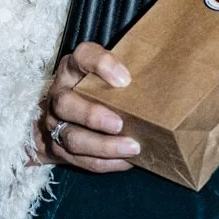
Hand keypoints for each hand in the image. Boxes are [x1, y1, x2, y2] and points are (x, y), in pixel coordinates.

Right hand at [35, 42, 139, 173]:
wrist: (61, 115)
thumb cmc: (93, 88)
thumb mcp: (105, 71)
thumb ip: (124, 70)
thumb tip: (163, 73)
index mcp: (73, 68)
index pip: (82, 56)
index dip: (101, 64)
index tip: (125, 79)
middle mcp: (59, 94)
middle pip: (65, 104)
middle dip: (92, 116)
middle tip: (119, 124)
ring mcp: (55, 124)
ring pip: (73, 138)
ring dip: (103, 146)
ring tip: (132, 147)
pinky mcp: (59, 149)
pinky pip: (82, 160)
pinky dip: (106, 162)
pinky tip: (127, 161)